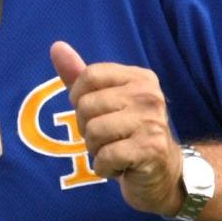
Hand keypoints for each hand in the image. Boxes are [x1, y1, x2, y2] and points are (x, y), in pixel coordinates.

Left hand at [50, 40, 183, 215]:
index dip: (79, 99)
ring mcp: (152, 121)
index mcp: (139, 77)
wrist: (165, 173)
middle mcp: (149, 95)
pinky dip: (104, 167)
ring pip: (93, 132)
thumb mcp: (105, 102)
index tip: (93, 114)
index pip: (90, 75)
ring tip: (115, 152)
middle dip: (87, 129)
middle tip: (109, 139)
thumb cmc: (129, 135)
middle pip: (86, 106)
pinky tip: (121, 166)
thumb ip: (80, 76)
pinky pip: (105, 156)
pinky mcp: (151, 149)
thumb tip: (57, 47)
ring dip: (96, 150)